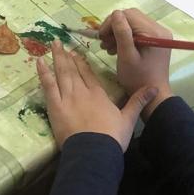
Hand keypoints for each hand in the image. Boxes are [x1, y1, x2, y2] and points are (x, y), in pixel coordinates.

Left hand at [36, 42, 158, 150]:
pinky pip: (48, 86)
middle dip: (66, 56)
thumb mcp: (129, 119)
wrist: (95, 151)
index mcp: (98, 94)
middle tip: (60, 43)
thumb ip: (138, 101)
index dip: (82, 63)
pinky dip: (43, 73)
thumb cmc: (112, 137)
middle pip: (73, 70)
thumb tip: (154, 87)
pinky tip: (39, 62)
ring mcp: (67, 98)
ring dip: (57, 59)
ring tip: (53, 46)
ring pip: (61, 74)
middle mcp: (82, 92)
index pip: (88, 74)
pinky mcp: (55, 107)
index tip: (76, 53)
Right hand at [98, 9, 173, 118]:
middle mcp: (159, 29)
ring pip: (133, 23)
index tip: (101, 36)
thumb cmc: (138, 78)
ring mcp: (158, 33)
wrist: (154, 96)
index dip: (112, 22)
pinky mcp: (155, 39)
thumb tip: (115, 13)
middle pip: (131, 17)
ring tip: (108, 47)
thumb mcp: (127, 56)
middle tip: (104, 42)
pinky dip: (125, 36)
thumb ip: (122, 33)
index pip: (129, 15)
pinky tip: (117, 48)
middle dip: (114, 27)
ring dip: (118, 32)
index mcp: (153, 32)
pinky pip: (137, 30)